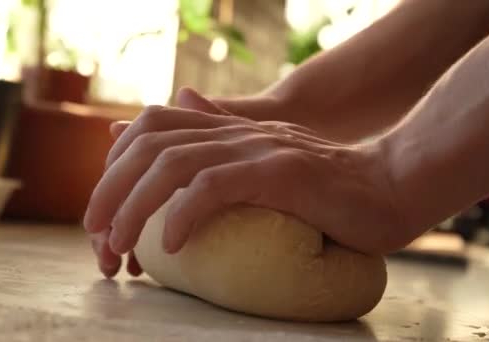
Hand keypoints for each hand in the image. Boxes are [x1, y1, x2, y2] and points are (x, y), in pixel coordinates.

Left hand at [84, 89, 408, 267]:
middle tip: (96, 235)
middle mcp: (237, 132)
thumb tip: (180, 103)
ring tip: (119, 245)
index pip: (150, 128)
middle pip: (148, 144)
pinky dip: (183, 214)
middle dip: (109, 189)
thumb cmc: (331, 185)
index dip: (116, 165)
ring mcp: (257, 148)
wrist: (392, 183)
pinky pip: (214, 186)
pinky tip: (171, 244)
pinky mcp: (280, 172)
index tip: (105, 210)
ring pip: (171, 164)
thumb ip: (222, 135)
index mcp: (229, 129)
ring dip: (133, 206)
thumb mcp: (268, 154)